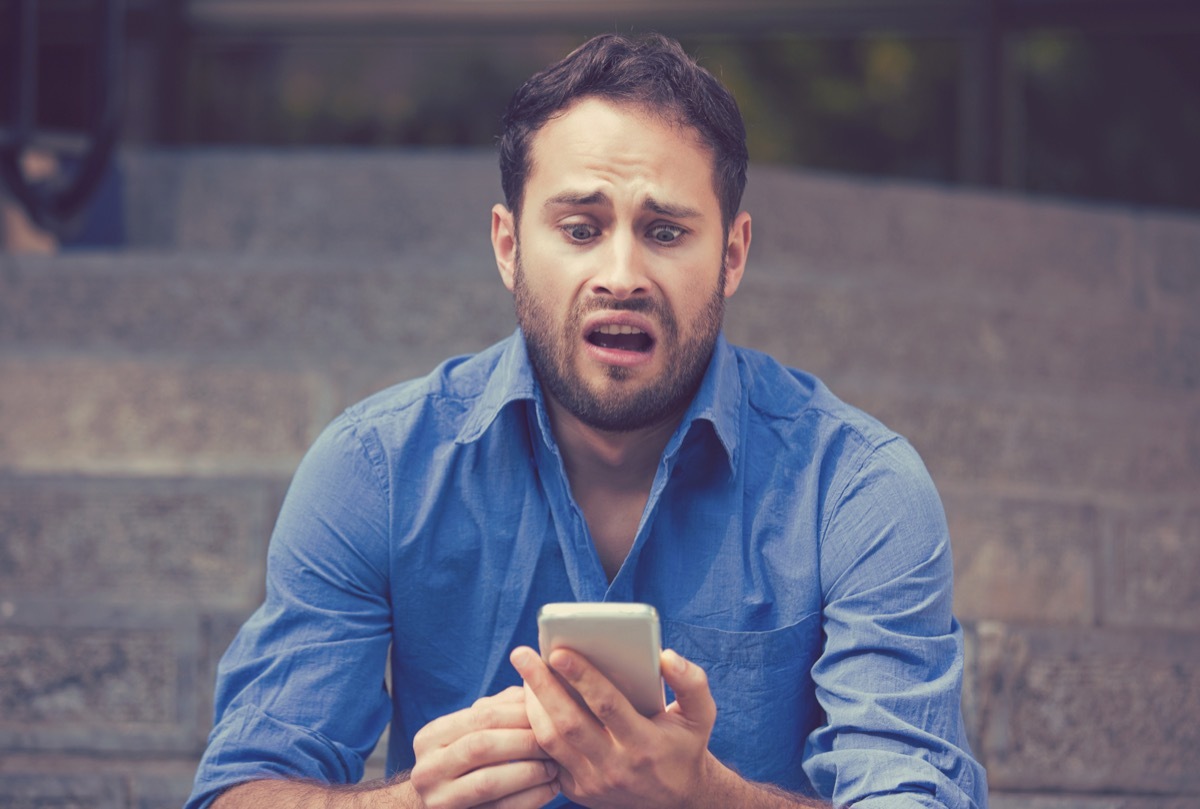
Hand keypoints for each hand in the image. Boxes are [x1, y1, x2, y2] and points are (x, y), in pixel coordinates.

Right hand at [408, 686, 560, 808]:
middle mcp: (426, 769)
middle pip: (481, 746)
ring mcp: (438, 800)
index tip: (549, 712)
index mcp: (430, 737)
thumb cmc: (466, 761)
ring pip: (488, 782)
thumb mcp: (471, 731)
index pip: (479, 716)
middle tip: (554, 741)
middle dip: (524, 742)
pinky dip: (530, 798)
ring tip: (553, 766)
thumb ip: (498, 707)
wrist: (444, 805)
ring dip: (529, 772)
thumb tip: (533, 688)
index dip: (518, 713)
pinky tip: (549, 789)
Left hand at [510, 646, 725, 808]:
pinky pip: (548, 756)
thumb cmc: (684, 745)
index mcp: (645, 744)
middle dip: (542, 686)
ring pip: (551, 741)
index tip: (558, 651)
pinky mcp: (577, 790)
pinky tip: (530, 700)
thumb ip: (691, 682)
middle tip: (522, 654)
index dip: (582, 677)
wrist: (676, 801)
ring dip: (532, 705)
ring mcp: (593, 782)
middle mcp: (616, 767)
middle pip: (568, 723)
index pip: (608, 706)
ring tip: (525, 672)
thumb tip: (666, 656)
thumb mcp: (700, 715)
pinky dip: (535, 727)